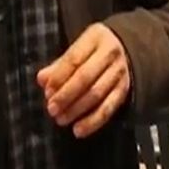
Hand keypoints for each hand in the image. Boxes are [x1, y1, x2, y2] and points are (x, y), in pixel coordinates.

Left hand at [36, 23, 131, 137]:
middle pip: (85, 77)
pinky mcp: (125, 89)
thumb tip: (42, 79)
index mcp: (95, 38)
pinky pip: (109, 108)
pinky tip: (79, 130)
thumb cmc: (93, 50)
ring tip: (61, 119)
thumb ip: (59, 65)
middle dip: (66, 95)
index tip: (47, 91)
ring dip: (76, 109)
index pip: (74, 59)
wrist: (126, 47)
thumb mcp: (77, 48)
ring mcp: (120, 71)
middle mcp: (110, 53)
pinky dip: (93, 121)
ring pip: (97, 94)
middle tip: (52, 108)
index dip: (59, 77)